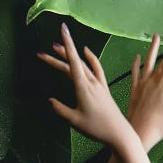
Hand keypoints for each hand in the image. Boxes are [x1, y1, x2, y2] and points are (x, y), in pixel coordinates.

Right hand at [36, 22, 130, 148]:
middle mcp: (91, 82)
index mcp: (83, 87)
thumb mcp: (74, 121)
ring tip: (57, 48)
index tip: (62, 28)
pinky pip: (97, 69)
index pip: (72, 61)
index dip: (67, 44)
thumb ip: (61, 109)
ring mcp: (99, 84)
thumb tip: (51, 101)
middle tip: (43, 52)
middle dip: (58, 56)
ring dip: (71, 55)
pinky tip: (86, 52)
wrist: (119, 133)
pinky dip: (91, 59)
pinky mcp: (104, 88)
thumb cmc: (97, 129)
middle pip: (73, 63)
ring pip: (83, 64)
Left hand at [126, 20, 162, 150]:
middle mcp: (152, 80)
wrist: (138, 134)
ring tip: (153, 38)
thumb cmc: (160, 125)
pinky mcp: (134, 91)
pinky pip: (135, 73)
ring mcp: (141, 85)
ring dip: (151, 50)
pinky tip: (137, 58)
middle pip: (160, 57)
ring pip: (147, 62)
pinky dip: (137, 64)